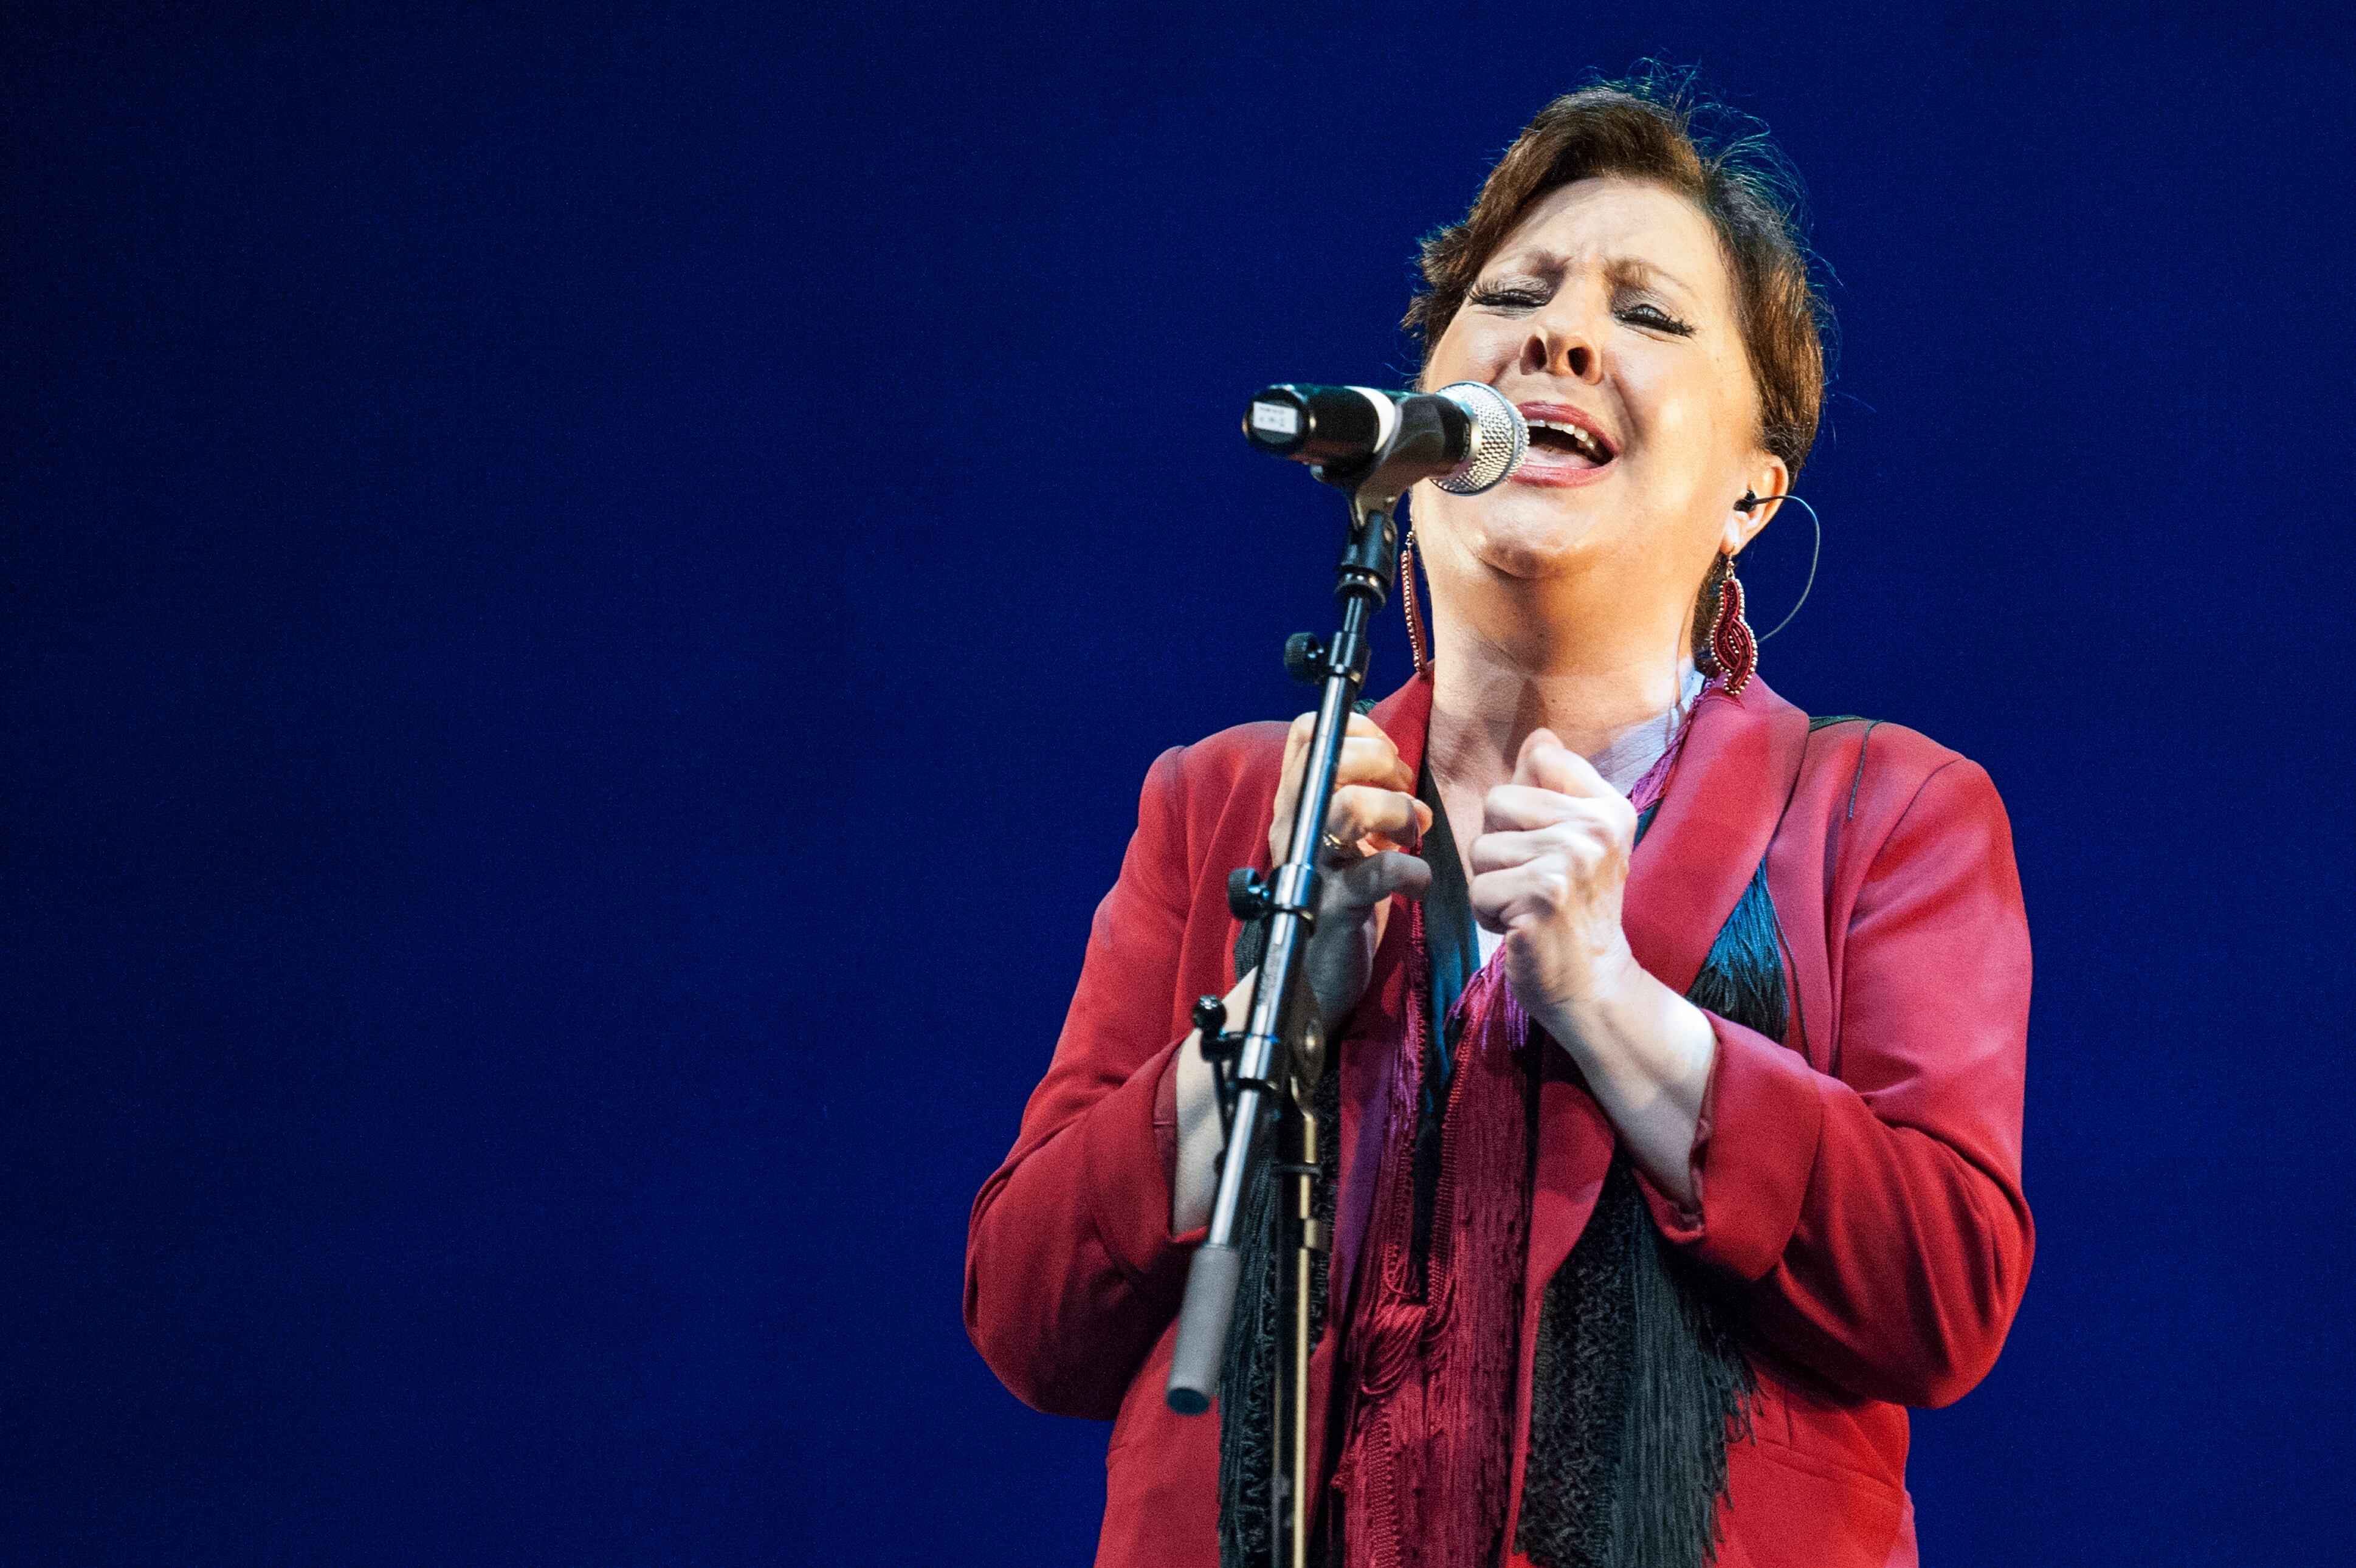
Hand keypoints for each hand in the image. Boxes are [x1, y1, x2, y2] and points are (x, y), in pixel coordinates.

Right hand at [1267, 711, 1433, 1028]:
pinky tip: (1417, 883)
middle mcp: (1296, 826)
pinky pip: (1377, 873)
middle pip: (1332, 758)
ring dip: (1397, 810)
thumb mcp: (1341, 838)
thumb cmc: (1336, 900)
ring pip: (1348, 805)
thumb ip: (1357, 797)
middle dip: (1384, 763)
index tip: (1389, 761)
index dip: (1359, 730)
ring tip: (1412, 833)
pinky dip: (1411, 871)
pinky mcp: (1332, 907)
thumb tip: (1398, 769)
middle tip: (1404, 793)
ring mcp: (1311, 866)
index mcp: (1298, 803)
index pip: (1311, 731)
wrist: (1310, 979)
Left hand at [1467, 727, 1642, 1034]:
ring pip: (1480, 848)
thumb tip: (1538, 734)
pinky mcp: (1540, 900)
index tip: (1549, 843)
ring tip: (1528, 906)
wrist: (1594, 983)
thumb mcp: (1579, 840)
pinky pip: (1478, 889)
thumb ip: (1556, 785)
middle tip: (1536, 882)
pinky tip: (1520, 928)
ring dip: (1492, 884)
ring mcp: (1569, 864)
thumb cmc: (1577, 909)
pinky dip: (1488, 915)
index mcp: (1609, 808)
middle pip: (1497, 803)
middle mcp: (1596, 829)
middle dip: (1499, 846)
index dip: (1523, 804)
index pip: (1541, 759)